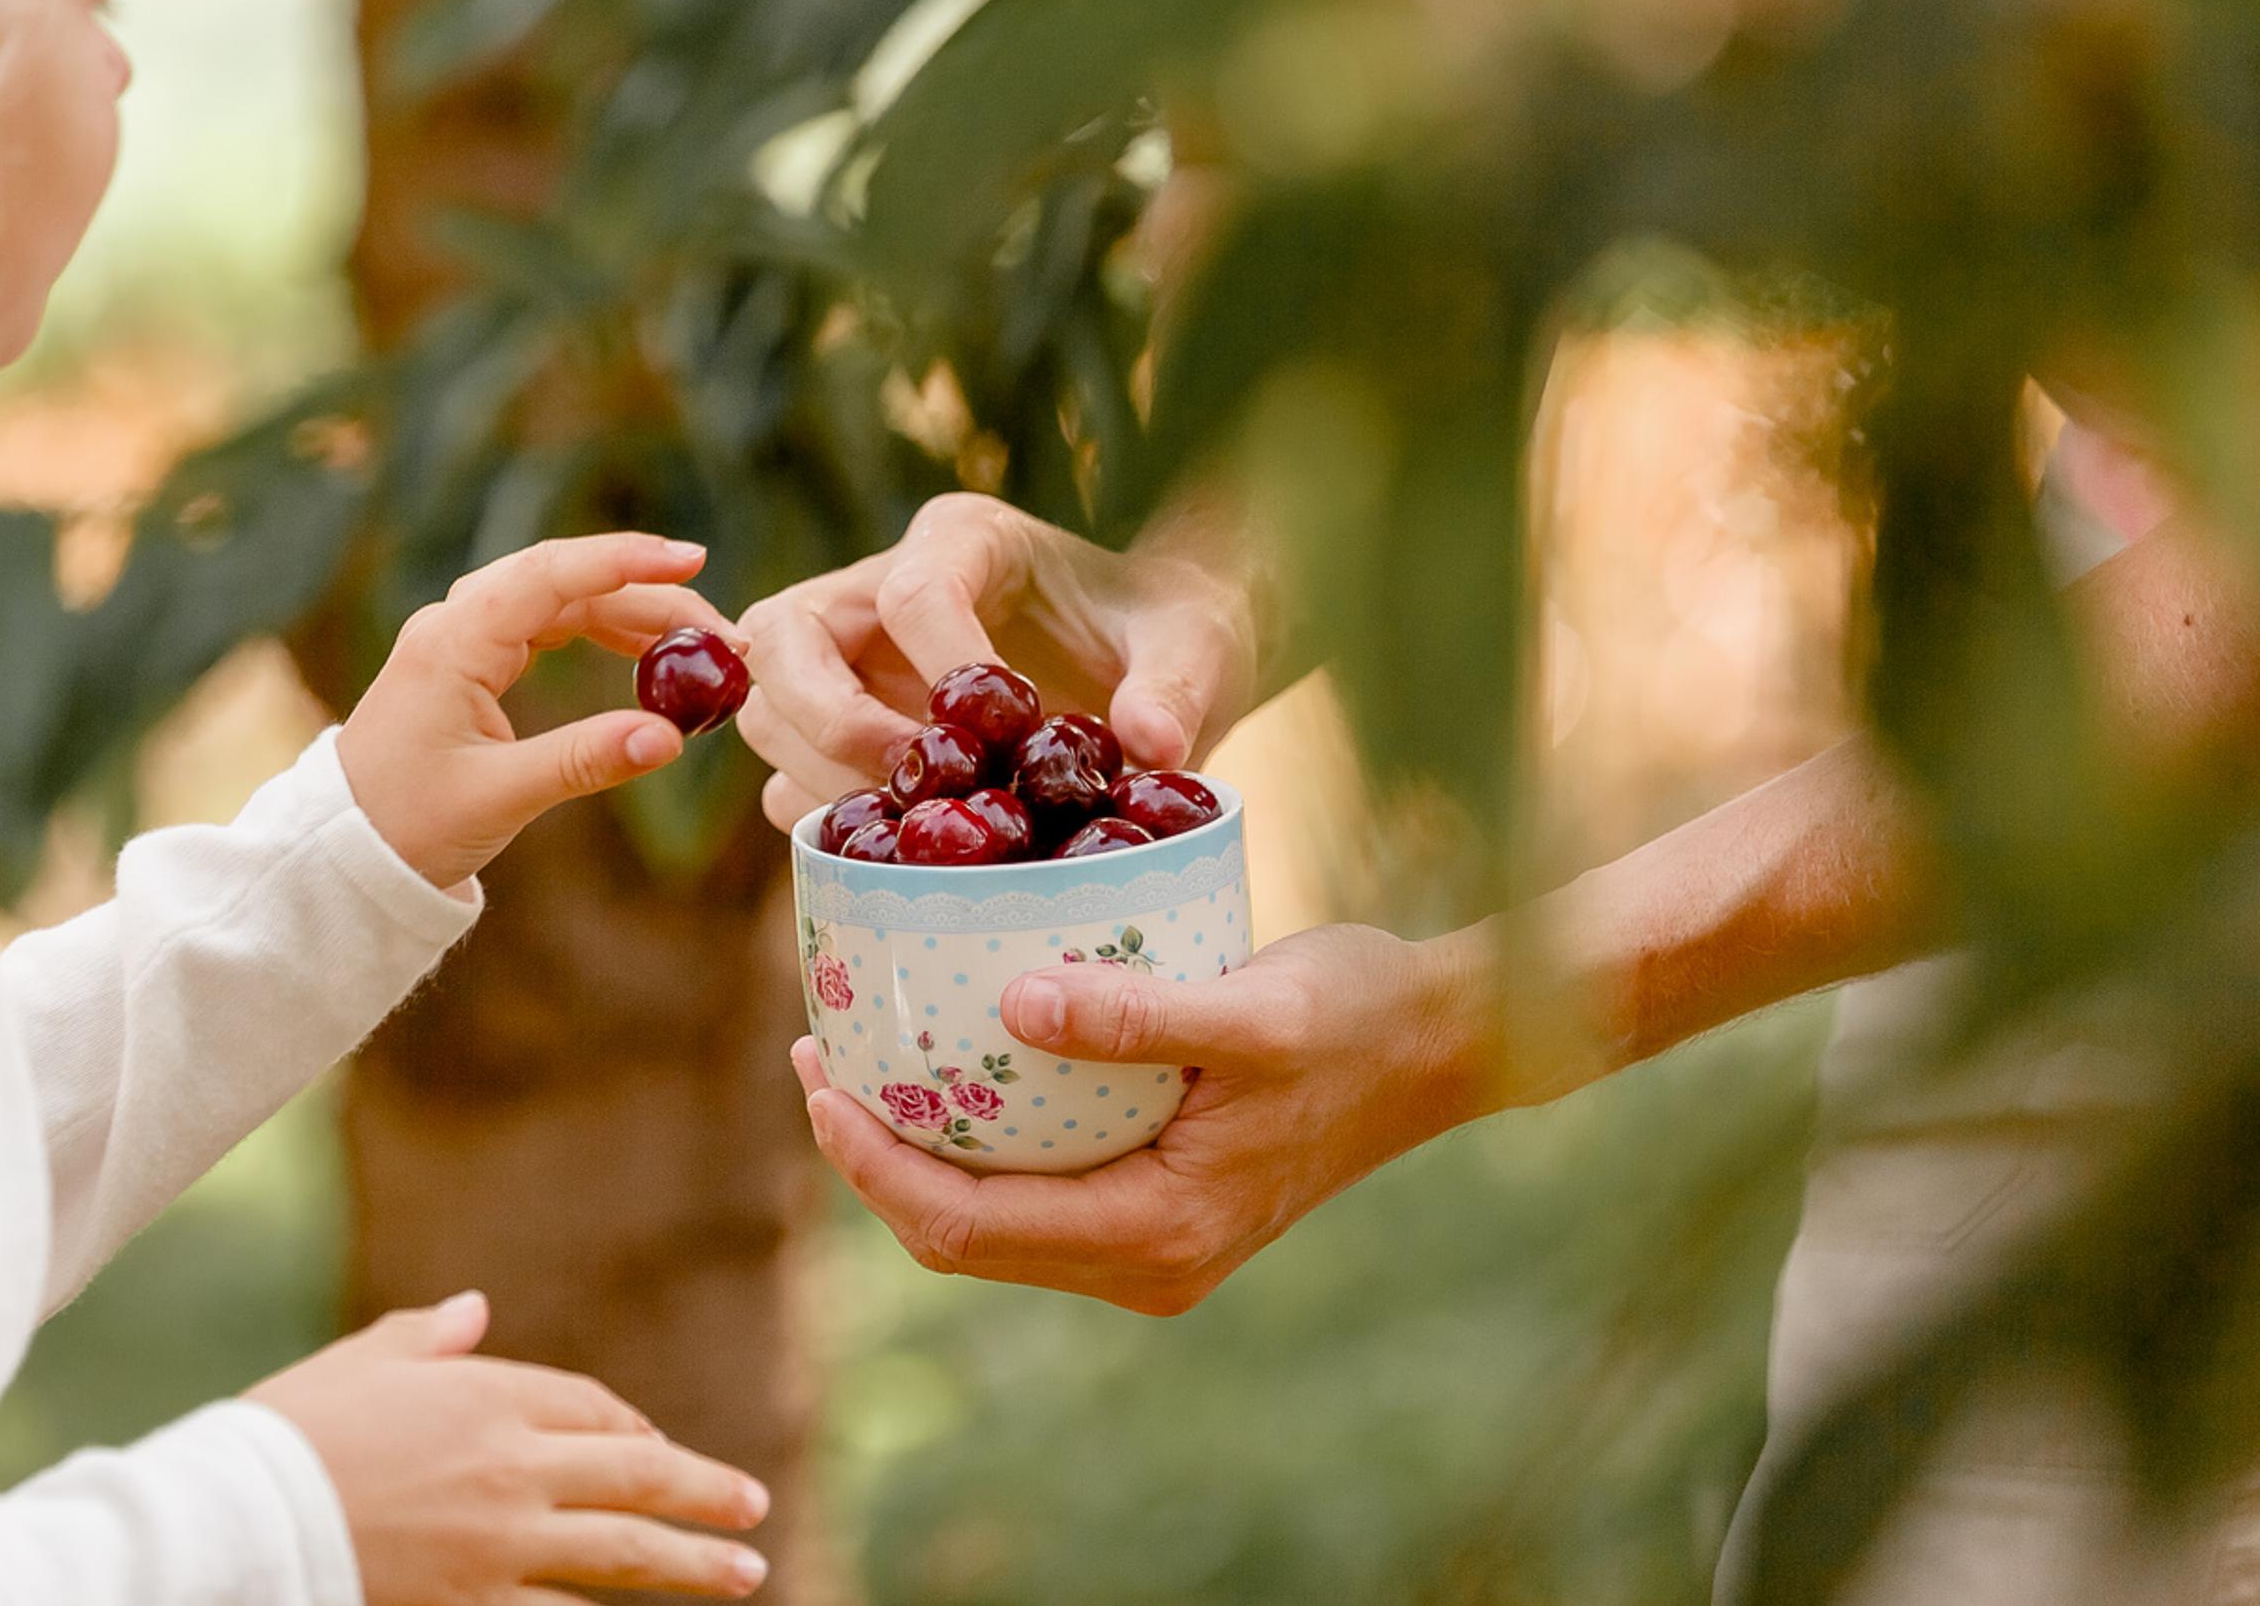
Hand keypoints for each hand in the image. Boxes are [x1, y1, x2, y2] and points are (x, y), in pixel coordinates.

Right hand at [249, 1291, 771, 1601]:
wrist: (247, 1514)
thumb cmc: (292, 1428)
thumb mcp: (364, 1362)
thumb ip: (431, 1337)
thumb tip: (477, 1309)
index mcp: (487, 1393)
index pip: (589, 1409)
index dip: (628, 1426)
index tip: (655, 1446)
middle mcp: (514, 1466)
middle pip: (635, 1477)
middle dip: (702, 1493)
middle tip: (754, 1508)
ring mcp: (503, 1544)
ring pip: (623, 1555)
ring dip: (691, 1564)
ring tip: (744, 1571)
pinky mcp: (477, 1603)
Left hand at [340, 533, 731, 887]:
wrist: (340, 851)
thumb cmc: (406, 825)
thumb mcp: (499, 797)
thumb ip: (585, 761)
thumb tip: (670, 738)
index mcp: (453, 642)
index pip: (550, 575)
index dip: (624, 560)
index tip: (691, 559)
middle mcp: (454, 626)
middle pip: (564, 582)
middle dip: (646, 594)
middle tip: (719, 631)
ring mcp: (459, 642)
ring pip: (557, 602)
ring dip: (628, 615)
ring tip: (696, 648)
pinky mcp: (467, 665)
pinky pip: (541, 627)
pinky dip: (596, 633)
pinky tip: (641, 654)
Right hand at [737, 494, 1260, 833]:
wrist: (1156, 661)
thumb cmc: (1172, 630)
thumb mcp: (1197, 643)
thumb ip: (1177, 685)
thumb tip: (1152, 746)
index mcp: (964, 538)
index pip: (911, 589)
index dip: (943, 667)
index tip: (1005, 742)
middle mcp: (880, 588)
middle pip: (787, 633)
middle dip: (830, 719)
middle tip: (911, 785)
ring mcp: (850, 660)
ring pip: (767, 705)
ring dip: (818, 774)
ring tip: (913, 825)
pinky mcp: (845, 728)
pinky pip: (788, 773)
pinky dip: (827, 818)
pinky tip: (902, 848)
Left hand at [791, 923, 1484, 1313]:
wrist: (1444, 1042)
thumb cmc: (1355, 1014)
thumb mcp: (1249, 1006)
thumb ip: (1135, 1013)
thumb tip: (1013, 997)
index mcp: (1155, 1233)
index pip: (965, 1227)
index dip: (872, 1164)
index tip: (818, 1077)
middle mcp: (1147, 1262)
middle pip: (962, 1239)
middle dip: (873, 1158)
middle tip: (815, 1052)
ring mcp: (1154, 1243)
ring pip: (992, 1223)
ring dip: (915, 1151)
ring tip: (854, 1053)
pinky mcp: (1161, 1204)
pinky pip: (1034, 1192)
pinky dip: (975, 1140)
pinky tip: (948, 1063)